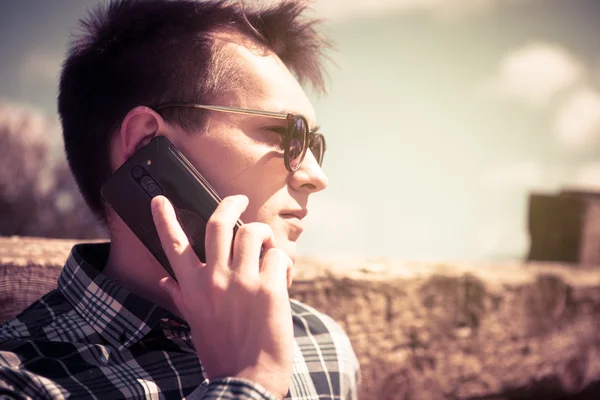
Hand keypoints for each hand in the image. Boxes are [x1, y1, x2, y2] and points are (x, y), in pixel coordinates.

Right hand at [151, 195, 292, 398]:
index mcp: (192, 288)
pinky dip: (282, 262)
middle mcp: (214, 278)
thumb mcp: (195, 323)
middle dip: (230, 204)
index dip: (165, 218)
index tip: (160, 199)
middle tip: (238, 199)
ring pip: (252, 232)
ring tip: (267, 245)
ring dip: (262, 233)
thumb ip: (182, 297)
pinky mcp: (268, 287)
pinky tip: (281, 276)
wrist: (248, 379)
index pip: (174, 244)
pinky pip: (278, 256)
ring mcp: (242, 281)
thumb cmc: (221, 353)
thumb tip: (165, 280)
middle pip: (219, 224)